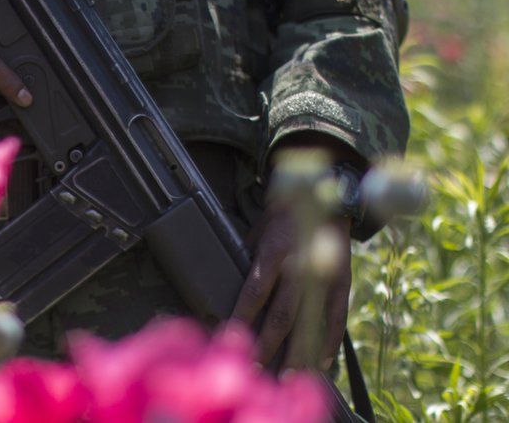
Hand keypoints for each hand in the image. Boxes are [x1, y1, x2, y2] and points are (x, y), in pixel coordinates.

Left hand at [231, 209, 351, 370]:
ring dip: (296, 352)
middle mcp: (299, 267)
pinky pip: (337, 319)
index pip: (254, 292)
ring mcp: (323, 277)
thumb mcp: (257, 232)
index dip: (242, 318)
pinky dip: (329, 343)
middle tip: (254, 369)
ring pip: (308, 323)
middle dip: (266, 345)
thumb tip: (228, 286)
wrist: (327, 197)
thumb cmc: (283, 217)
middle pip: (280, 316)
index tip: (230, 339)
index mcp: (274, 253)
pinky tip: (319, 363)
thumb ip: (247, 259)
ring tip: (285, 376)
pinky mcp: (342, 283)